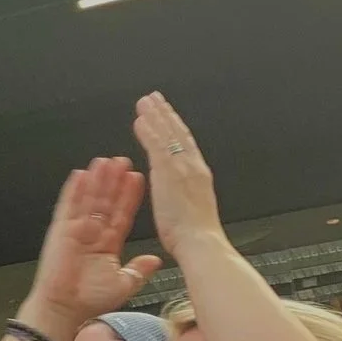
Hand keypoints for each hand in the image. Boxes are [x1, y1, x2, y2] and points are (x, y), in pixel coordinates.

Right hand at [24, 156, 160, 336]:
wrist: (65, 309)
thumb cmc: (88, 301)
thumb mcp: (124, 282)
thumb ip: (139, 269)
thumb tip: (156, 260)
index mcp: (107, 244)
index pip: (122, 213)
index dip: (130, 196)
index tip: (138, 178)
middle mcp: (92, 233)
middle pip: (105, 202)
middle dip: (114, 181)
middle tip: (123, 161)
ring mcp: (76, 230)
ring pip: (89, 199)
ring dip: (97, 180)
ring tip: (106, 161)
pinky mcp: (60, 230)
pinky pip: (67, 206)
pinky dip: (73, 190)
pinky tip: (81, 175)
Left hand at [131, 92, 222, 257]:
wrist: (201, 243)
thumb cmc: (196, 236)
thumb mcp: (193, 210)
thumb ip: (187, 197)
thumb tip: (181, 196)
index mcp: (198, 176)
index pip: (186, 145)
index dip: (176, 128)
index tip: (168, 115)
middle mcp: (193, 167)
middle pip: (178, 133)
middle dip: (166, 114)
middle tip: (154, 98)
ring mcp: (181, 167)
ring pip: (168, 134)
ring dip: (156, 115)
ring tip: (145, 101)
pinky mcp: (168, 172)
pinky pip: (156, 145)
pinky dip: (149, 130)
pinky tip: (140, 120)